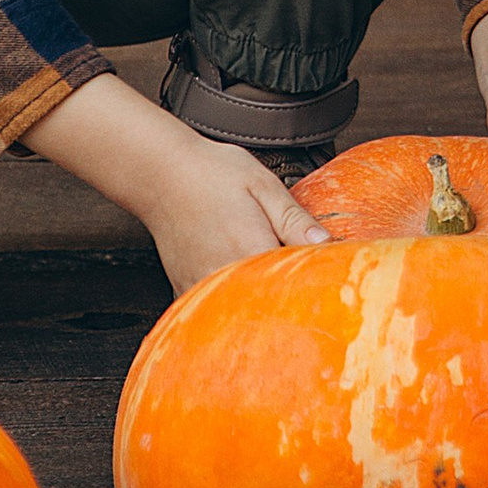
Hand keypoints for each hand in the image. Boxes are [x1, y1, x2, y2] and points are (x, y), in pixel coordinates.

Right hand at [23, 73, 330, 294]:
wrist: (161, 173)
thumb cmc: (211, 173)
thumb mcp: (263, 185)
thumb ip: (294, 219)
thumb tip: (326, 245)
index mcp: (249, 250)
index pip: (292, 284)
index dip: (313, 285)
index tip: (325, 280)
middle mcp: (223, 276)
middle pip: (267, 306)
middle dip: (287, 301)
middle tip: (301, 288)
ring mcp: (201, 287)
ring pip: (240, 314)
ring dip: (259, 307)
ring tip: (272, 292)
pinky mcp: (185, 291)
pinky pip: (215, 312)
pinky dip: (232, 307)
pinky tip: (244, 295)